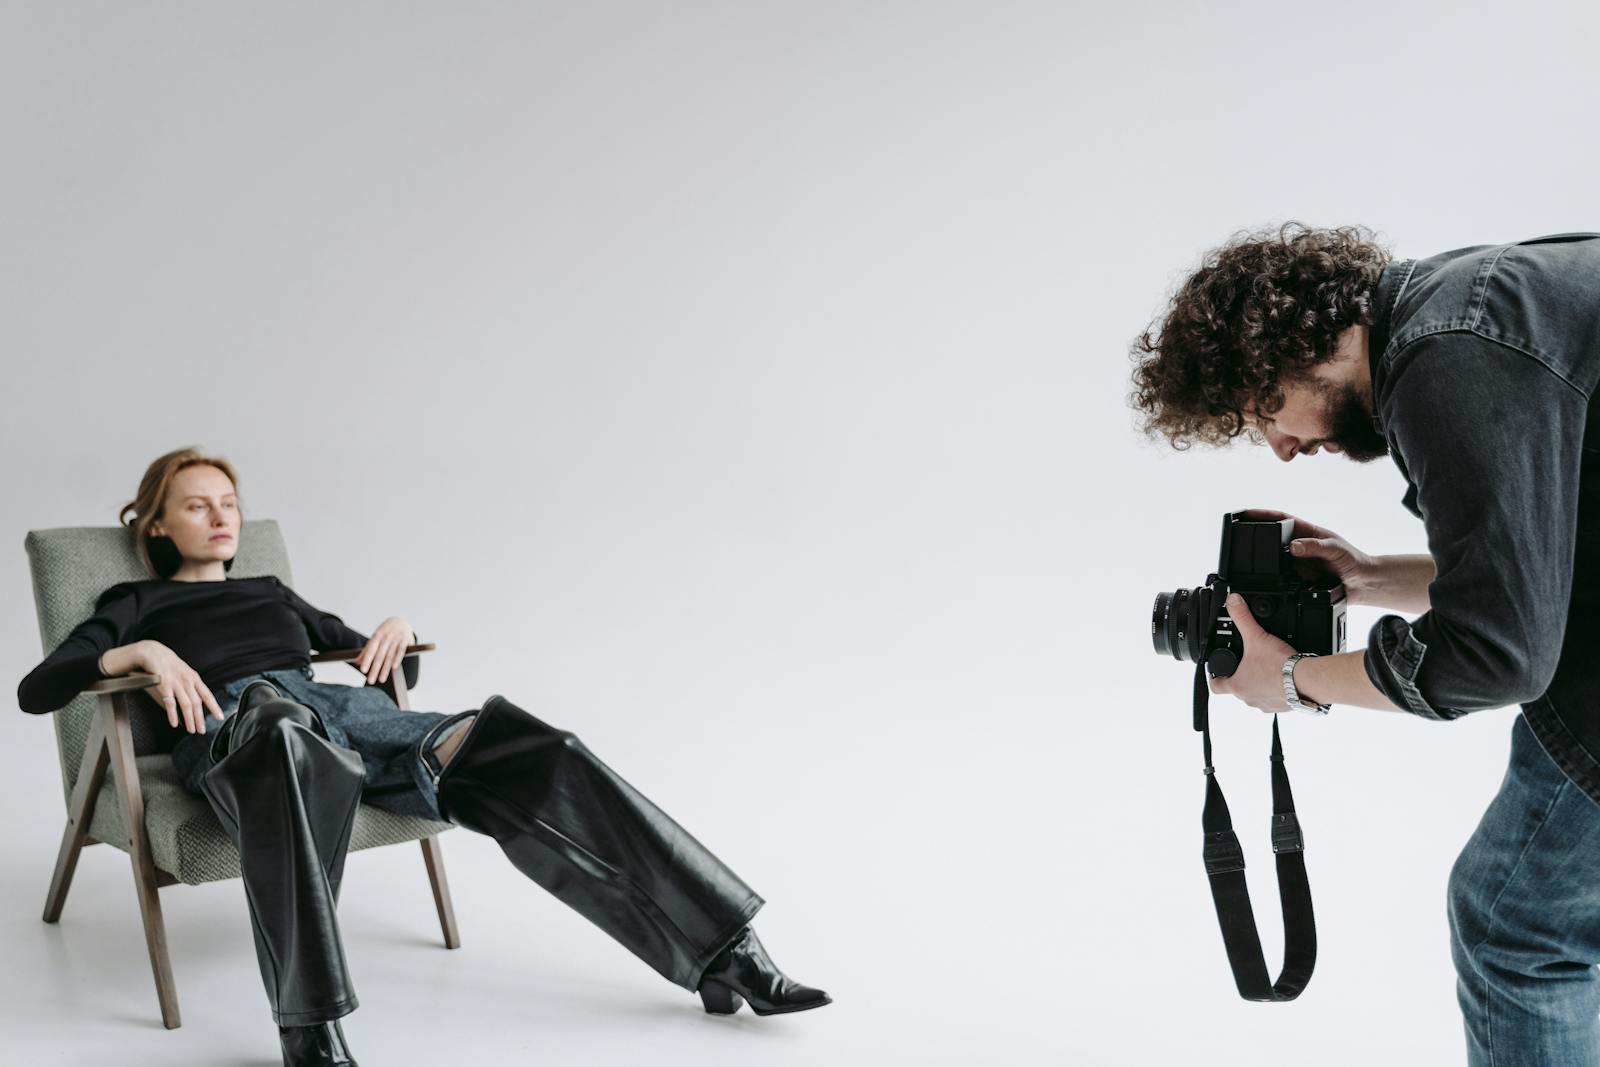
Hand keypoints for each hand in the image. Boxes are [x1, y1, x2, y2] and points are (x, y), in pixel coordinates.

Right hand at [132, 641, 225, 733]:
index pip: (207, 695)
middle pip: (197, 703)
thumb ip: (190, 686)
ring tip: (191, 730)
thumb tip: (196, 703)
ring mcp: (176, 683)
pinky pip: (170, 702)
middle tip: (202, 731)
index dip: (214, 707)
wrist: (153, 652)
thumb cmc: (169, 665)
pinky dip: (172, 714)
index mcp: (194, 678)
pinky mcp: (164, 685)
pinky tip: (174, 723)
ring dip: (189, 719)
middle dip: (200, 718)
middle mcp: (187, 681)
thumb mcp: (184, 673)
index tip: (220, 718)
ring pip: (186, 704)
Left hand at [356, 617, 415, 684]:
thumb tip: (357, 662)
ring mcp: (396, 638)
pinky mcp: (405, 640)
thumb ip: (366, 650)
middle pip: (380, 655)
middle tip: (371, 680)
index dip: (367, 660)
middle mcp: (386, 637)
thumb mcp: (375, 638)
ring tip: (381, 680)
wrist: (401, 621)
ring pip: (390, 656)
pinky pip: (401, 651)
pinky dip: (397, 659)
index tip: (363, 670)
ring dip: (386, 669)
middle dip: (375, 669)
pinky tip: (394, 668)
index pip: (370, 650)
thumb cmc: (386, 632)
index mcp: (377, 635)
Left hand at [1207, 593, 1297, 713]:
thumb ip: (1243, 618)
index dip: (1214, 677)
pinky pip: (1275, 699)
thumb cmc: (1280, 666)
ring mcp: (1266, 704)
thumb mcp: (1257, 637)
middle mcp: (1249, 698)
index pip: (1216, 686)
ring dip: (1259, 683)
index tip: (1216, 670)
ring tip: (1266, 668)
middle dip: (1241, 676)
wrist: (1307, 681)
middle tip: (1246, 662)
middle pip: (1238, 689)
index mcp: (1238, 686)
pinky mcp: (1283, 706)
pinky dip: (1276, 689)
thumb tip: (1232, 602)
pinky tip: (1283, 677)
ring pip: (1256, 695)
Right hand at [1238, 508, 1377, 605]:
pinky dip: (1271, 579)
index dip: (1262, 514)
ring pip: (1273, 559)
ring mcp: (1297, 562)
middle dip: (1255, 536)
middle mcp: (1299, 546)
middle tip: (1239, 536)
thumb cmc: (1354, 561)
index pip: (1281, 519)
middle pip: (1272, 538)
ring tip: (1249, 562)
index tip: (1245, 513)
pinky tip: (1264, 582)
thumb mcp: (1336, 549)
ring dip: (1262, 560)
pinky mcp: (1297, 579)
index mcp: (1308, 532)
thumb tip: (1293, 547)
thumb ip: (1315, 546)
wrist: (1363, 584)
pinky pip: (1279, 578)